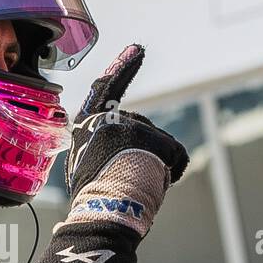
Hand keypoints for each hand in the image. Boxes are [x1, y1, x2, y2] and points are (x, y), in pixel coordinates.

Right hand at [62, 44, 188, 236]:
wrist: (104, 213)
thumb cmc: (93, 198)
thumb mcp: (86, 164)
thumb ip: (101, 145)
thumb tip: (119, 148)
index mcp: (88, 125)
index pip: (104, 88)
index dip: (121, 68)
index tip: (137, 49)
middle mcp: (108, 119)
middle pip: (141, 131)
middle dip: (143, 155)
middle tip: (125, 179)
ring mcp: (132, 125)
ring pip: (159, 146)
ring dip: (155, 166)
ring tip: (134, 185)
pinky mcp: (155, 137)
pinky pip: (176, 155)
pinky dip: (172, 171)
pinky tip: (154, 184)